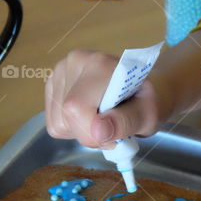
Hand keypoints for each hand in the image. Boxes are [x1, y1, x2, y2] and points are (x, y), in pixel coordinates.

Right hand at [44, 49, 161, 148]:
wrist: (142, 88)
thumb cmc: (147, 100)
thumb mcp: (147, 115)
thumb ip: (125, 122)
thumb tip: (97, 132)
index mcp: (100, 64)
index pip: (76, 107)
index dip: (91, 133)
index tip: (114, 138)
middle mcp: (75, 61)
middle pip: (65, 117)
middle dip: (89, 134)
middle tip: (113, 128)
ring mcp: (60, 71)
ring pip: (58, 123)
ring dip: (81, 131)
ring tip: (102, 119)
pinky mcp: (53, 84)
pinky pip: (54, 122)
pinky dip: (72, 128)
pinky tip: (90, 117)